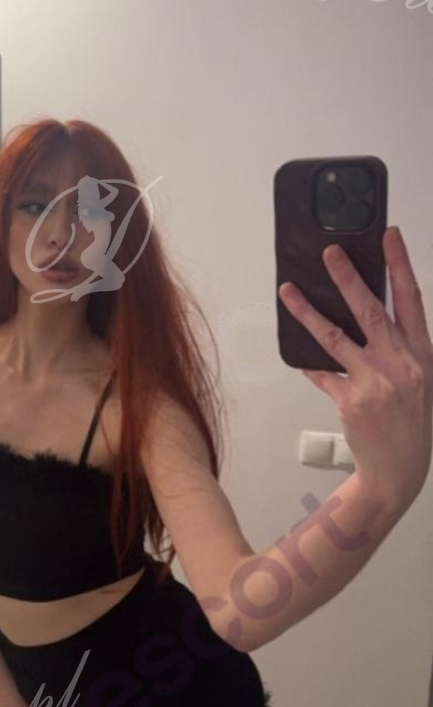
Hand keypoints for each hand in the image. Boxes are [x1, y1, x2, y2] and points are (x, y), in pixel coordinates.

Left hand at [278, 227, 432, 509]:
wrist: (399, 471)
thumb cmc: (410, 422)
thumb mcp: (420, 380)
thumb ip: (400, 347)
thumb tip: (370, 313)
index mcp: (422, 354)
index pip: (411, 299)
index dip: (400, 265)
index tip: (389, 236)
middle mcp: (401, 364)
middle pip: (370, 310)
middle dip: (348, 277)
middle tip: (329, 252)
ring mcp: (375, 382)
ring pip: (335, 337)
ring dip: (308, 312)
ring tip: (287, 290)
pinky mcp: (351, 400)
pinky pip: (321, 373)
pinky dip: (307, 362)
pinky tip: (294, 352)